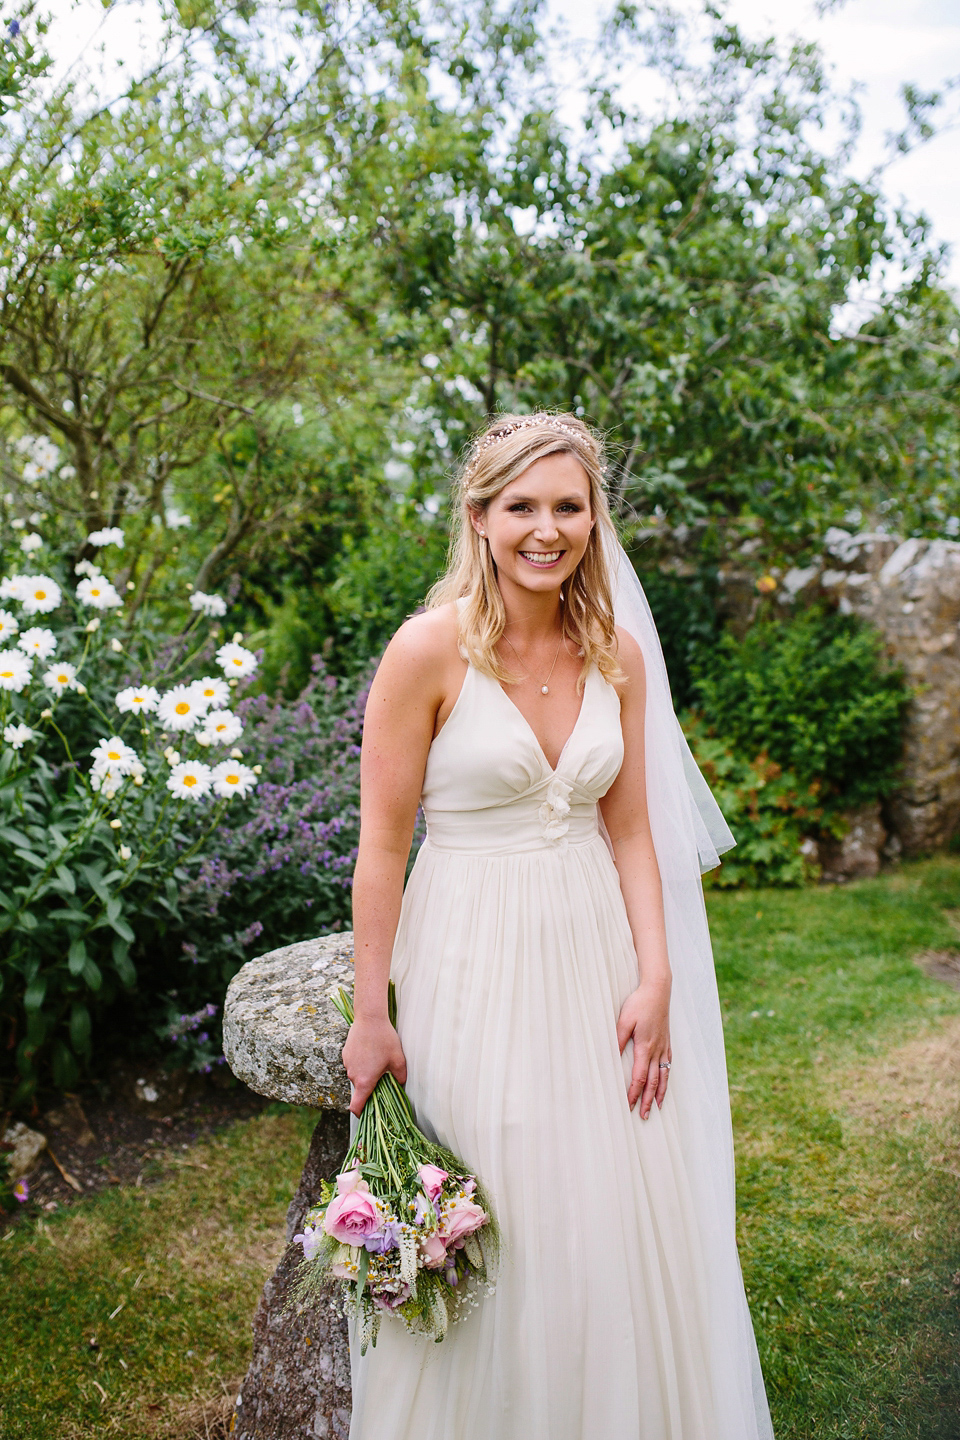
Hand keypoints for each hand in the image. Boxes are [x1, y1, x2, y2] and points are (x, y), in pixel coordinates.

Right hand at [342, 1015, 407, 1115]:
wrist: (369, 1018)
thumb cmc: (385, 1039)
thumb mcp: (398, 1060)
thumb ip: (400, 1077)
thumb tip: (400, 1085)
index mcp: (365, 1081)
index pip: (356, 1106)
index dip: (361, 1113)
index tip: (367, 1113)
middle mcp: (353, 1075)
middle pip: (360, 1089)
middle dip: (370, 1087)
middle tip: (383, 1075)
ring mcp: (347, 1064)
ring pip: (357, 1076)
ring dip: (365, 1073)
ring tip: (377, 1059)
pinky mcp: (345, 1054)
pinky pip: (353, 1065)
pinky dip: (361, 1063)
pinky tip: (370, 1051)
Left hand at [615, 979, 671, 1119]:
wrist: (658, 990)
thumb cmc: (639, 1004)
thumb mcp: (623, 1020)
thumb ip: (617, 1040)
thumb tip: (611, 1058)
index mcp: (645, 1047)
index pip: (639, 1077)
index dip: (634, 1093)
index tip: (628, 1105)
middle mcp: (656, 1050)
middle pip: (653, 1082)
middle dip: (647, 1100)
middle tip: (643, 1116)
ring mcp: (664, 1046)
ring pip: (664, 1075)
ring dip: (660, 1093)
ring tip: (656, 1107)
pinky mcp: (667, 1041)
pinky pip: (668, 1064)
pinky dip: (667, 1078)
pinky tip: (665, 1083)